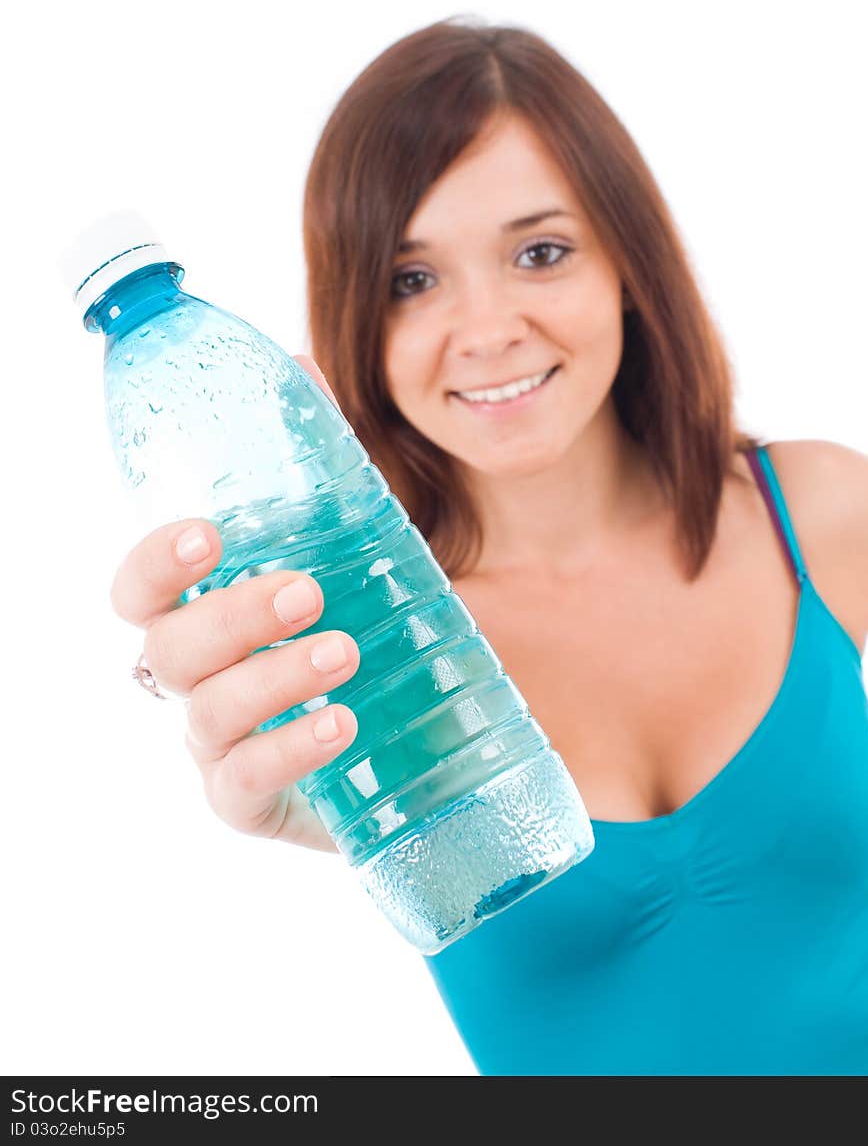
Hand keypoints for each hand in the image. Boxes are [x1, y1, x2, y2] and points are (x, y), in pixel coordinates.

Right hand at [109, 354, 358, 852]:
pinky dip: (286, 753)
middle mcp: (200, 678)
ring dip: (269, 678)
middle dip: (229, 617)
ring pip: (205, 716)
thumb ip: (319, 463)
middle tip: (306, 589)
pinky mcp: (261, 802)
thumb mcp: (355, 538)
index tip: (206, 536)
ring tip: (343, 650)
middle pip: (166, 651)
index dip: (154, 563)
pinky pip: (242, 787)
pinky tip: (341, 723)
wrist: (431, 721)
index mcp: (206, 612)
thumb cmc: (371, 619)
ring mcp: (224, 744)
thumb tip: (295, 360)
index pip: (140, 590)